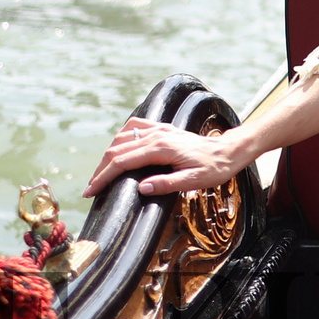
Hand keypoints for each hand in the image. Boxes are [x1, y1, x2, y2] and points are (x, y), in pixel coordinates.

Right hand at [83, 116, 244, 198]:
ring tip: (101, 173)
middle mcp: (157, 135)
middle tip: (91, 188)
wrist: (228, 151)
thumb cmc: (213, 168)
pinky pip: (135, 127)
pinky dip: (121, 137)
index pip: (122, 162)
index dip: (103, 177)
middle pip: (117, 149)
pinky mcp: (163, 128)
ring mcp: (159, 129)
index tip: (90, 191)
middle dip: (100, 169)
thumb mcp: (193, 181)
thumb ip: (167, 184)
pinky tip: (118, 147)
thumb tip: (141, 188)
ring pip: (123, 137)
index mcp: (161, 149)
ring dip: (108, 154)